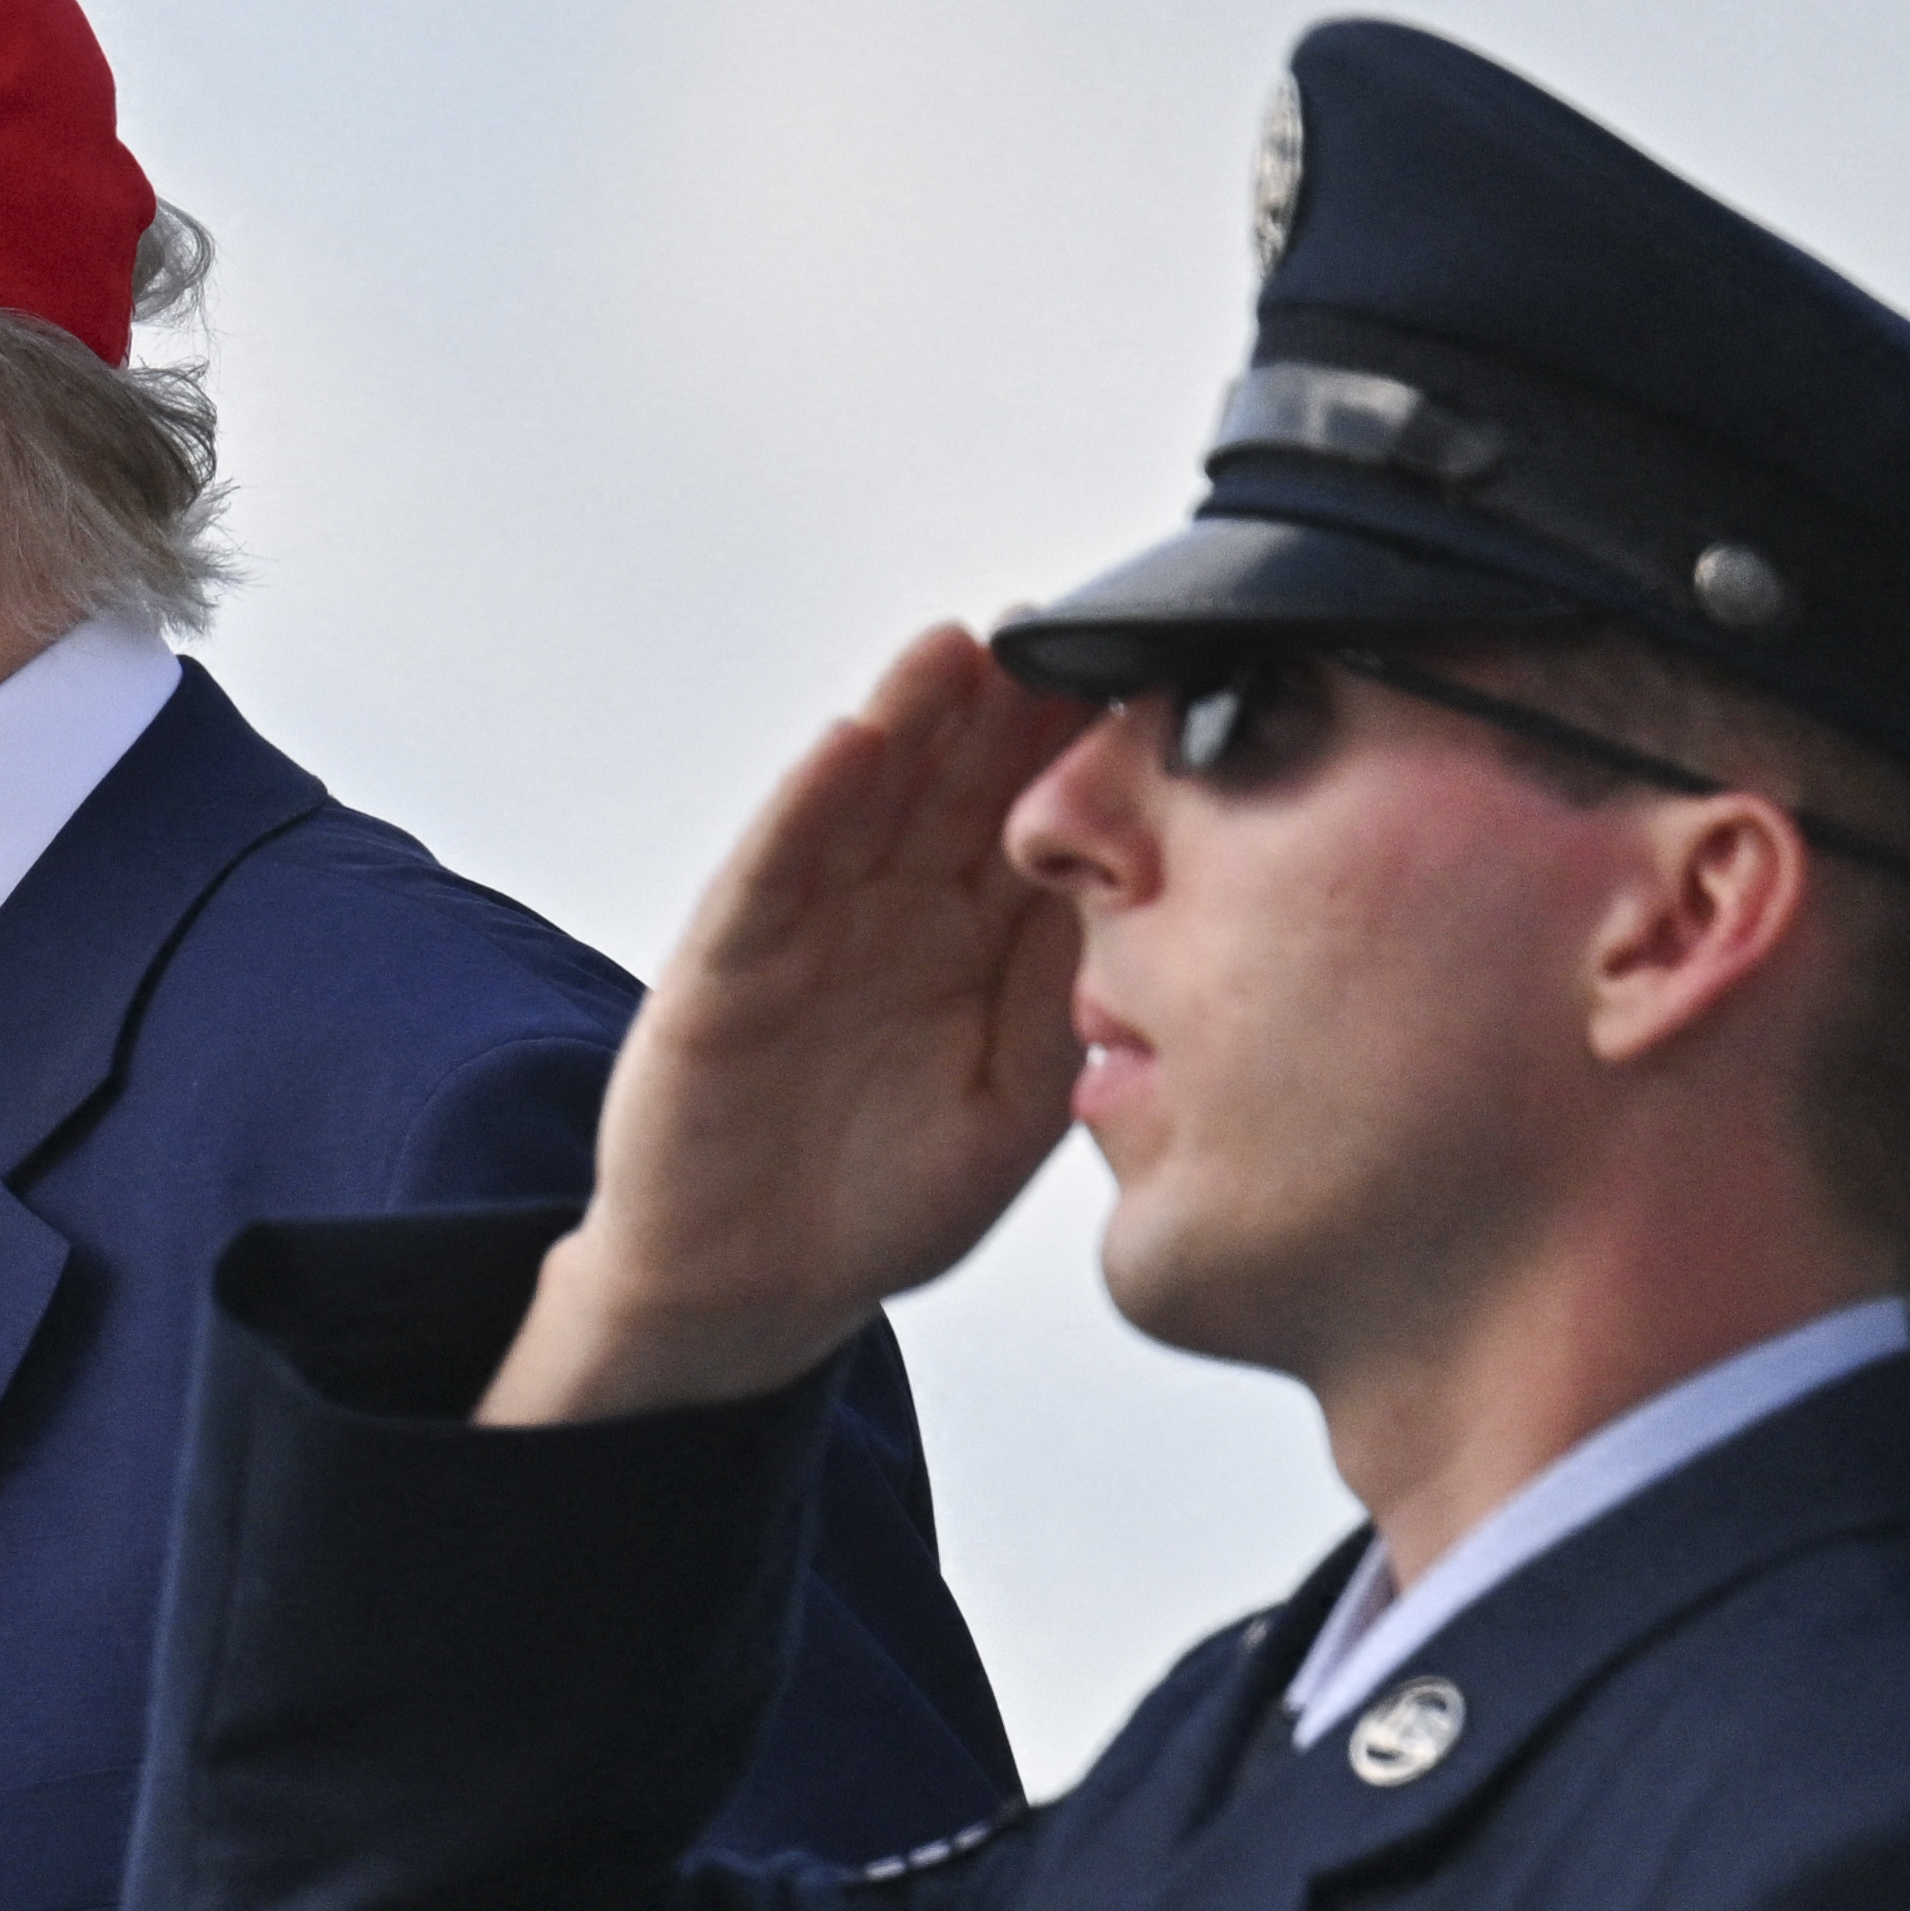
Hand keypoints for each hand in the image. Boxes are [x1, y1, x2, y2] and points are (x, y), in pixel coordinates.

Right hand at [484, 625, 1093, 1424]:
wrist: (749, 1288)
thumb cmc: (886, 1199)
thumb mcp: (1024, 1099)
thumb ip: (1081, 1001)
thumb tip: (1181, 900)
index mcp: (982, 938)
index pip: (1047, 814)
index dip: (1095, 744)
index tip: (1162, 672)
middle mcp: (896, 910)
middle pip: (960, 780)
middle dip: (1011, 702)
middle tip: (1067, 622)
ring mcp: (807, 927)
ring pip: (868, 798)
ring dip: (911, 717)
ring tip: (963, 647)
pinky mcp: (728, 965)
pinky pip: (774, 871)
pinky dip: (809, 805)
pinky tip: (851, 744)